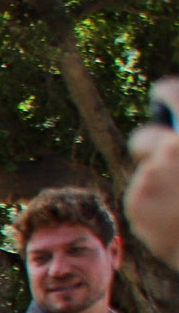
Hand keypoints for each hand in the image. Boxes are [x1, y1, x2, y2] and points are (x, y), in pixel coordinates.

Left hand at [127, 85, 178, 262]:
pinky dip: (153, 208)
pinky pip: (139, 197)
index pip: (170, 92)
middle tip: (169, 166)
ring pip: (144, 173)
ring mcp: (153, 173)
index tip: (164, 102)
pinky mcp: (137, 201)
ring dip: (158, 184)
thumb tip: (174, 128)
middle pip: (143, 137)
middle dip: (152, 151)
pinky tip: (173, 220)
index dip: (166, 97)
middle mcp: (174, 145)